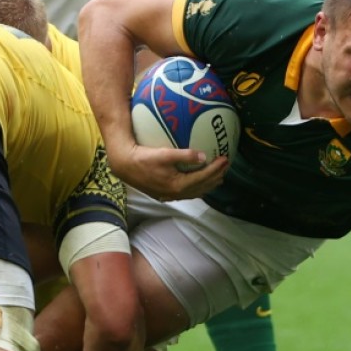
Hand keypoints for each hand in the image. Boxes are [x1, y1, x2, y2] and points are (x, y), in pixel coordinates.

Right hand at [112, 144, 228, 201]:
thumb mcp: (164, 153)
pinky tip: (200, 180)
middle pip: (202, 187)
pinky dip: (197, 186)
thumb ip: (185, 155)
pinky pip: (187, 192)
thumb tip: (203, 156)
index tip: (225, 159)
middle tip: (226, 166)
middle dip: (216, 177)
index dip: (216, 169)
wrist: (124, 166)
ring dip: (208, 184)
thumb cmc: (143, 157)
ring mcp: (170, 196)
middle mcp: (175, 194)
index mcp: (177, 185)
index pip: (203, 178)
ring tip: (218, 175)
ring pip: (195, 192)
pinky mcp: (164, 194)